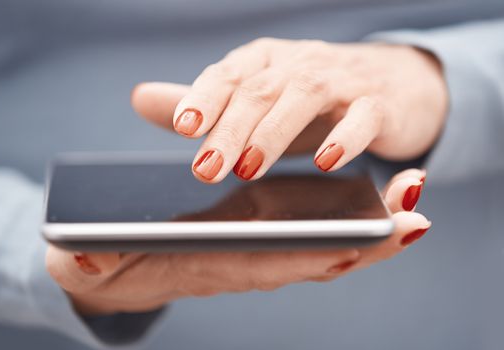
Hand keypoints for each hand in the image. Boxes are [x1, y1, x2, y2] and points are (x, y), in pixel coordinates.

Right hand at [46, 169, 429, 315]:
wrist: (116, 272)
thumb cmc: (108, 264)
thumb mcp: (88, 261)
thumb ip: (87, 262)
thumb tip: (84, 260)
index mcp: (211, 265)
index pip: (268, 263)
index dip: (313, 256)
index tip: (357, 247)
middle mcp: (244, 260)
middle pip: (312, 256)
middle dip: (365, 240)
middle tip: (414, 217)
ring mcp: (257, 247)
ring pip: (323, 243)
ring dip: (369, 224)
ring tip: (412, 194)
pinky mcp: (257, 230)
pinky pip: (312, 230)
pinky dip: (350, 217)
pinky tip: (379, 196)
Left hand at [132, 38, 446, 182]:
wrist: (391, 85)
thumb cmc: (311, 101)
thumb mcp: (256, 101)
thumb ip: (204, 104)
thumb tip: (141, 99)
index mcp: (265, 61)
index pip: (228, 75)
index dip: (204, 97)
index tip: (183, 127)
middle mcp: (299, 64)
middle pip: (259, 91)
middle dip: (229, 130)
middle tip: (205, 170)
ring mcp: (342, 80)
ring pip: (304, 97)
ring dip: (273, 133)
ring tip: (248, 168)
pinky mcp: (379, 104)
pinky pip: (364, 116)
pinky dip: (345, 137)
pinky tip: (326, 162)